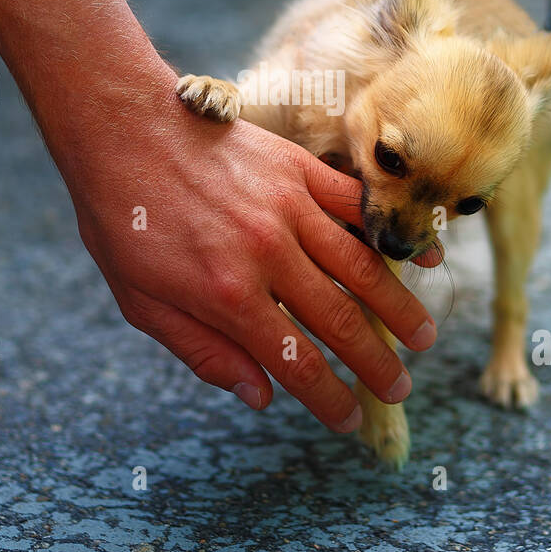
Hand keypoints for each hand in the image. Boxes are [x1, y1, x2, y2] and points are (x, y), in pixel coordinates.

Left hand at [49, 59, 438, 432]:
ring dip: (399, 307)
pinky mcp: (299, 170)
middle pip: (340, 321)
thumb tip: (259, 397)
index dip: (328, 399)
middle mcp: (267, 255)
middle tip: (399, 389)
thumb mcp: (142, 302)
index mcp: (227, 296)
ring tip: (424, 338)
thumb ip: (204, 352)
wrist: (124, 130)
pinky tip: (426, 257)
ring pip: (362, 267)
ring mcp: (289, 208)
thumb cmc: (126, 220)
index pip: (295, 363)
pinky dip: (393, 234)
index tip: (349, 421)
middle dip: (376, 363)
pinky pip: (359, 207)